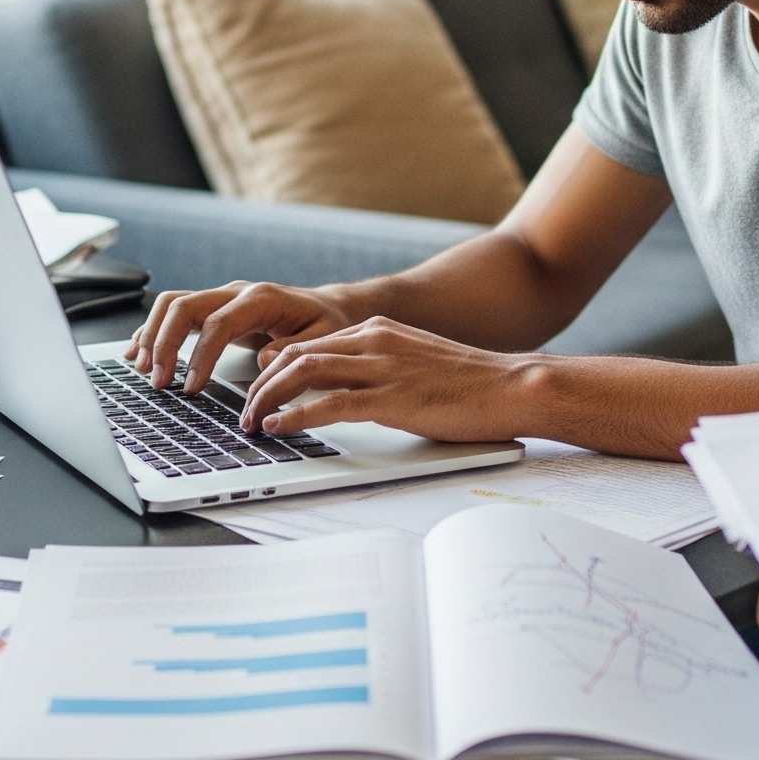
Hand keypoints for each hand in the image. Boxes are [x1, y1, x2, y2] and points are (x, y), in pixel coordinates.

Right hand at [125, 281, 356, 391]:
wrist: (329, 307)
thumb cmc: (327, 324)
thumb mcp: (324, 339)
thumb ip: (295, 351)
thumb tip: (263, 361)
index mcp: (261, 299)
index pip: (217, 324)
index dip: (200, 356)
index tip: (191, 388)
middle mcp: (235, 292)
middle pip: (184, 306)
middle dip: (164, 343)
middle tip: (158, 381)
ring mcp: (221, 298)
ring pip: (172, 304)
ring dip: (152, 335)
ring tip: (141, 368)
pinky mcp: (213, 308)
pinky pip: (175, 312)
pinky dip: (153, 330)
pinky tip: (139, 352)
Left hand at [237, 317, 545, 442]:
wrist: (513, 386)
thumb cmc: (472, 384)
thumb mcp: (416, 362)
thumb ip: (380, 366)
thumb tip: (348, 389)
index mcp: (377, 330)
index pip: (308, 343)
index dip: (274, 367)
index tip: (258, 389)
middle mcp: (373, 341)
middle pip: (295, 355)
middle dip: (261, 385)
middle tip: (244, 411)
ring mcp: (381, 368)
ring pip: (302, 374)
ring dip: (268, 400)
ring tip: (252, 423)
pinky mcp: (391, 399)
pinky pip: (327, 405)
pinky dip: (295, 417)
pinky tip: (279, 429)